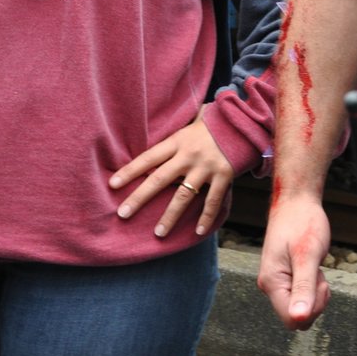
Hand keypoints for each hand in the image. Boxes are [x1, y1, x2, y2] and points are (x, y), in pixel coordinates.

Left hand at [110, 115, 232, 237]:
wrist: (243, 122)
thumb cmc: (211, 125)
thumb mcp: (189, 124)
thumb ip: (173, 137)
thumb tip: (152, 141)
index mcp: (178, 141)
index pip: (148, 158)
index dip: (130, 171)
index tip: (113, 185)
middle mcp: (190, 155)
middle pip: (160, 179)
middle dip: (139, 198)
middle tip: (123, 214)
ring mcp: (207, 167)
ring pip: (184, 195)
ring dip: (170, 216)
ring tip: (158, 233)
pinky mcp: (225, 175)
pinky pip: (213, 200)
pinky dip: (206, 217)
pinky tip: (197, 232)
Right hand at [258, 194, 331, 328]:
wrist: (297, 203)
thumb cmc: (302, 223)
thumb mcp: (307, 256)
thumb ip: (304, 288)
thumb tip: (299, 318)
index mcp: (271, 282)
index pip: (292, 319)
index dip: (311, 308)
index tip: (318, 283)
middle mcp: (270, 285)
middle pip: (297, 316)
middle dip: (315, 300)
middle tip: (317, 273)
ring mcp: (277, 281)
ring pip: (301, 306)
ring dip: (315, 290)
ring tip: (313, 265)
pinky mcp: (285, 277)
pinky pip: (302, 294)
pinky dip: (312, 284)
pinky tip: (311, 265)